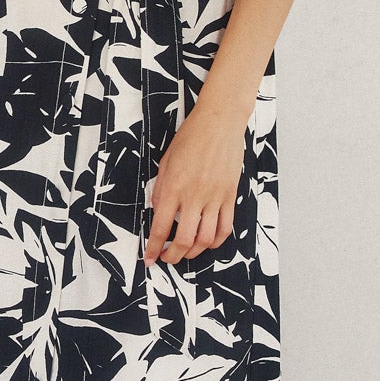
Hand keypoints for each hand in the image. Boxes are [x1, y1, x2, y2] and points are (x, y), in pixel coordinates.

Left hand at [144, 102, 248, 266]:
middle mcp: (194, 196)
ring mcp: (214, 197)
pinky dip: (216, 242)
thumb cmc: (190, 137)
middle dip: (173, 256)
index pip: (161, 228)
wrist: (219, 122)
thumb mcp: (165, 162)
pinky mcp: (230, 195)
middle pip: (183, 240)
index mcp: (173, 188)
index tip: (149, 258)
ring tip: (186, 252)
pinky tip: (208, 243)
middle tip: (167, 258)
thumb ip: (160, 189)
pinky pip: (225, 227)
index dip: (153, 248)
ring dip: (194, 252)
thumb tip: (158, 212)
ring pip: (206, 239)